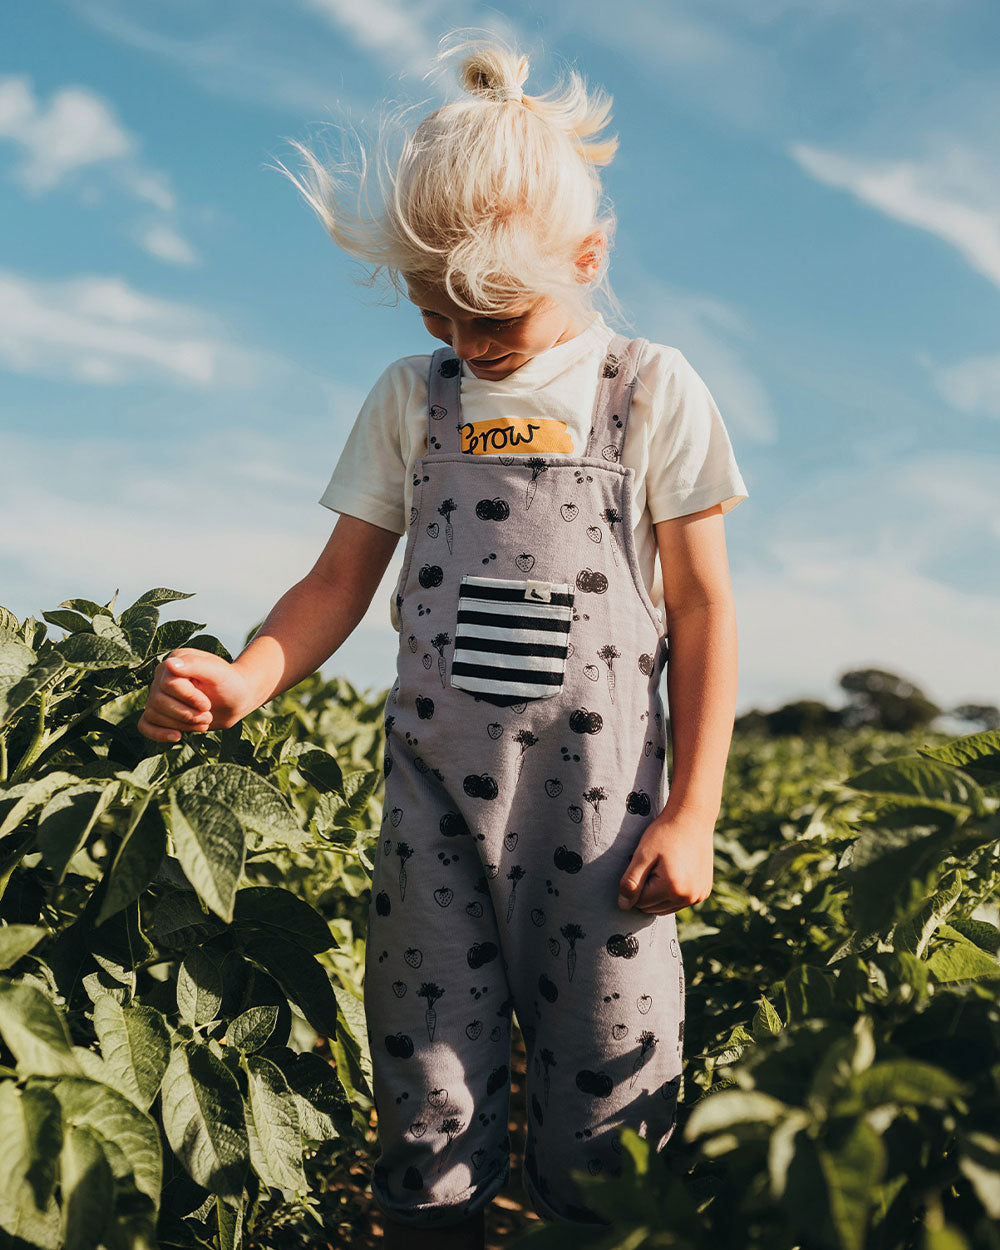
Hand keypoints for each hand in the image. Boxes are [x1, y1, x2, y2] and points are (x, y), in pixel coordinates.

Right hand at [137, 649, 253, 742]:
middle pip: (159, 701)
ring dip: (181, 724)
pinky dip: (156, 734)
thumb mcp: (218, 672)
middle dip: (186, 714)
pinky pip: (144, 724)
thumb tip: (170, 663)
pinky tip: (176, 737)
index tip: (207, 704)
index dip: (188, 698)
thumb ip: (195, 665)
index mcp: (175, 661)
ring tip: (203, 722)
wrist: (235, 700)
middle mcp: (162, 676)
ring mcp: (158, 694)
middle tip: (207, 716)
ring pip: (153, 714)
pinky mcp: (159, 713)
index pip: (168, 684)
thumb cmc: (229, 683)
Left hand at [617, 808, 714, 915]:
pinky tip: (677, 870)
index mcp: (672, 889)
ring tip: (666, 867)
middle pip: (653, 908)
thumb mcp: (642, 855)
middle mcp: (688, 897)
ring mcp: (698, 896)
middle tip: (655, 864)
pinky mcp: (704, 892)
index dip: (637, 883)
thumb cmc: (665, 833)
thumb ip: (631, 882)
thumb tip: (623, 906)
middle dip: (648, 889)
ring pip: (666, 907)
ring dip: (660, 893)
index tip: (646, 864)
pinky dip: (674, 891)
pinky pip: (680, 901)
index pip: (640, 902)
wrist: (692, 818)